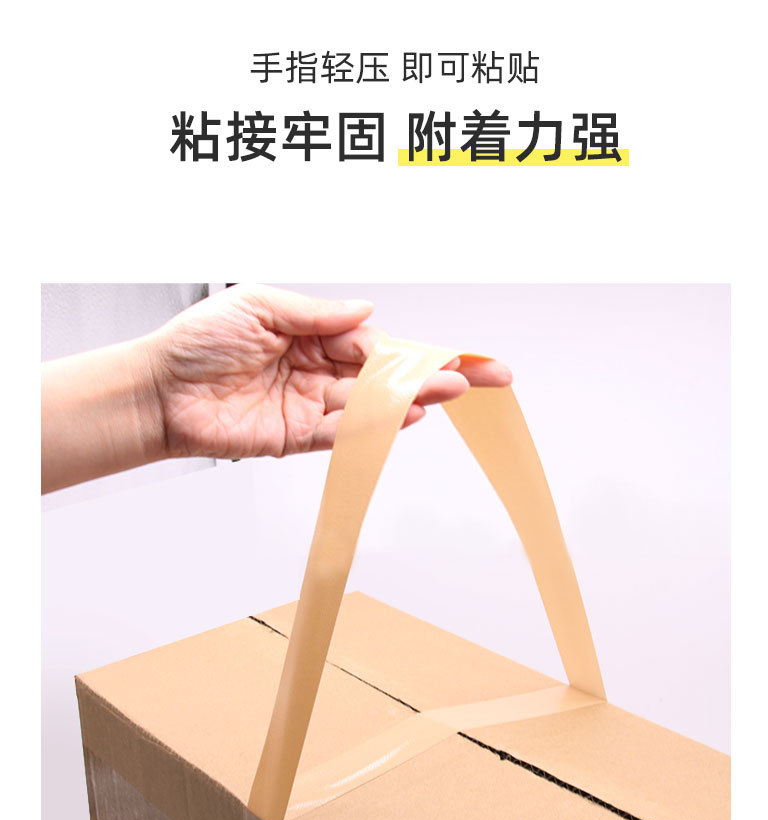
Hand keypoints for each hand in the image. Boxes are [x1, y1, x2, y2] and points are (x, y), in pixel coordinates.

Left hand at [145, 284, 511, 458]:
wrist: (157, 389)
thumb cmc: (197, 340)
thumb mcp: (258, 304)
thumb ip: (315, 313)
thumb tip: (366, 311)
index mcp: (310, 334)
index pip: (375, 342)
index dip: (415, 346)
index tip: (455, 349)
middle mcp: (315, 370)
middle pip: (384, 375)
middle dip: (432, 374)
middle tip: (480, 376)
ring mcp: (307, 405)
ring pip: (370, 404)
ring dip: (412, 399)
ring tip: (452, 392)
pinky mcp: (292, 437)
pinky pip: (341, 434)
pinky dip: (372, 428)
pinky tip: (406, 416)